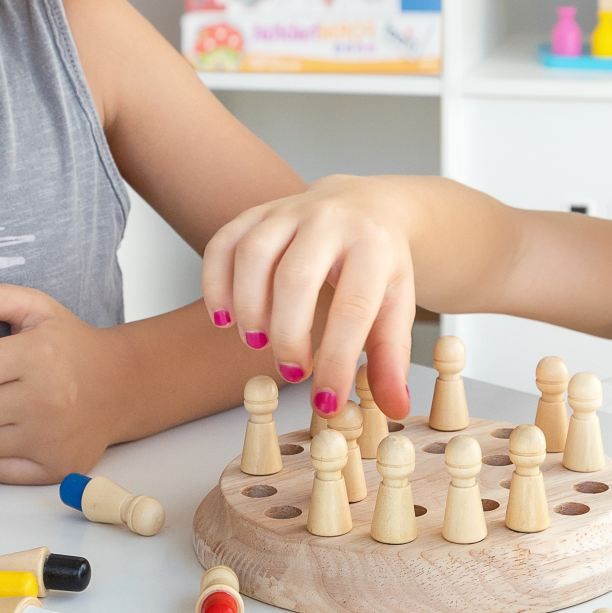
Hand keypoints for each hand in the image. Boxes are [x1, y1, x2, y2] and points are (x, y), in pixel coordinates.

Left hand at [0, 284, 121, 483]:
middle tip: (3, 386)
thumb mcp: (37, 308)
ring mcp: (52, 439)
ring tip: (16, 408)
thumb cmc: (71, 345)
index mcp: (39, 355)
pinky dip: (5, 454)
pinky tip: (27, 433)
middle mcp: (47, 399)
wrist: (123, 383)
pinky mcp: (57, 468)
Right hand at [202, 175, 415, 420]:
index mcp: (373, 245)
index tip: (326, 402)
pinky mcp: (257, 211)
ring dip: (247, 307)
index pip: (352, 307)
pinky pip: (224, 241)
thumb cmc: (379, 262)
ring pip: (254, 254)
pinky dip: (214, 282)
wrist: (367, 205)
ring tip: (256, 342)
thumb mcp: (397, 304)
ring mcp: (290, 210)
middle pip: (295, 277)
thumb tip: (393, 407)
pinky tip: (223, 317)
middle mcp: (330, 219)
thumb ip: (392, 357)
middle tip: (291, 371)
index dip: (336, 360)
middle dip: (287, 334)